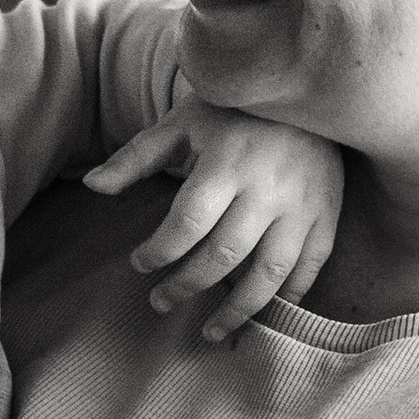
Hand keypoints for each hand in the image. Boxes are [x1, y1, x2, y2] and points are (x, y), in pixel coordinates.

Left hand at [83, 101, 345, 340]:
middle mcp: (268, 186)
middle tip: (160, 302)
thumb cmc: (232, 111)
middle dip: (187, 285)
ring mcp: (303, 205)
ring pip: (269, 272)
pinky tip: (262, 314)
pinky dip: (286, 298)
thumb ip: (135, 157)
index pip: (188, 222)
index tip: (139, 264)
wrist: (306, 88)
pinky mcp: (327, 216)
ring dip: (237, 309)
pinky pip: (309, 268)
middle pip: (224, 253)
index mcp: (227, 161)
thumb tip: (91, 186)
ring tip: (210, 331)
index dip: (159, 251)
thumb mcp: (180, 125)